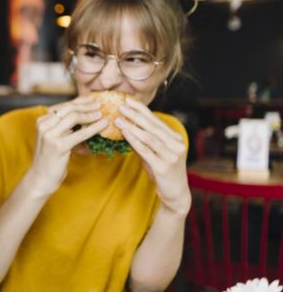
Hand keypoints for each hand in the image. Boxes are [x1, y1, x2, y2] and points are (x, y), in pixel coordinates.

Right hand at [29, 96, 107, 195]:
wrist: (41, 178)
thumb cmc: (50, 158)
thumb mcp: (54, 138)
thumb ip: (64, 126)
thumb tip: (84, 113)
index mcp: (41, 120)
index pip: (64, 106)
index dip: (80, 101)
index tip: (92, 99)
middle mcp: (43, 125)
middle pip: (69, 109)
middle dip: (86, 105)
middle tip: (100, 105)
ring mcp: (49, 135)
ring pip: (74, 117)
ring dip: (91, 114)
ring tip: (102, 114)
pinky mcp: (58, 146)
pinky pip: (80, 133)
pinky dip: (94, 127)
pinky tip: (103, 125)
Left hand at [115, 97, 190, 215]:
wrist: (175, 194)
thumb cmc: (162, 171)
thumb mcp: (154, 153)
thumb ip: (144, 140)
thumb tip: (127, 126)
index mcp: (175, 137)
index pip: (156, 120)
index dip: (142, 109)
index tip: (128, 100)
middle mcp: (176, 144)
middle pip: (152, 126)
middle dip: (135, 114)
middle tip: (121, 105)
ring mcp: (172, 155)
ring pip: (149, 137)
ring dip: (133, 126)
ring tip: (118, 118)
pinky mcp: (164, 166)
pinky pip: (146, 150)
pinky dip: (134, 140)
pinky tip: (124, 133)